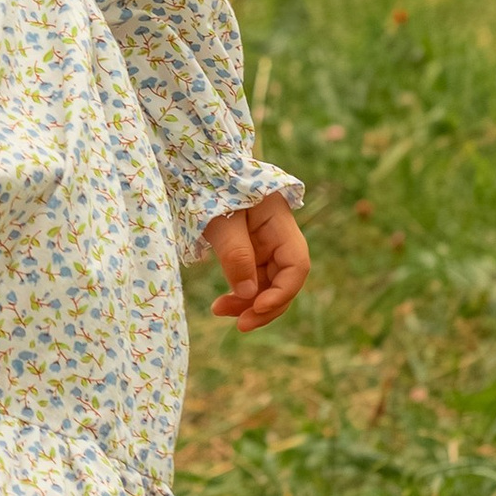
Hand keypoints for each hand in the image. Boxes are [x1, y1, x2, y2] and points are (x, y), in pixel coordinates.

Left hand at [203, 195, 310, 327]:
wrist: (198, 170)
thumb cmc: (209, 186)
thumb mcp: (220, 219)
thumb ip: (236, 253)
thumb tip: (247, 293)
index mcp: (280, 222)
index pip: (296, 265)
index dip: (282, 292)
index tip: (257, 308)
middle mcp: (278, 237)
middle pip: (284, 280)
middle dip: (264, 305)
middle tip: (240, 324)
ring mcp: (264, 246)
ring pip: (268, 284)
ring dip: (249, 303)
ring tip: (220, 310)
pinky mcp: (249, 252)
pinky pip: (252, 280)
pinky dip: (241, 295)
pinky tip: (223, 305)